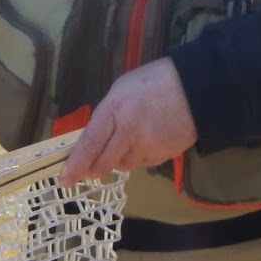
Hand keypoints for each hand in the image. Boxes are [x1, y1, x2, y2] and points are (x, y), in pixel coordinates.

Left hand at [58, 58, 197, 184]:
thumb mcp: (123, 89)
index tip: (64, 179)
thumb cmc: (155, 81)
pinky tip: (146, 139)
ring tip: (128, 138)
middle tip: (88, 168)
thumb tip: (94, 138)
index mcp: (116, 109)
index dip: (75, 164)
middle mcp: (129, 132)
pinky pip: (140, 164)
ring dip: (117, 159)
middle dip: (92, 169)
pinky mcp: (162, 157)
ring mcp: (147, 147)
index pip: (90, 144)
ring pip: (122, 166)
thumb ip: (107, 114)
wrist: (196, 89)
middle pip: (103, 163)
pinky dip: (137, 157)